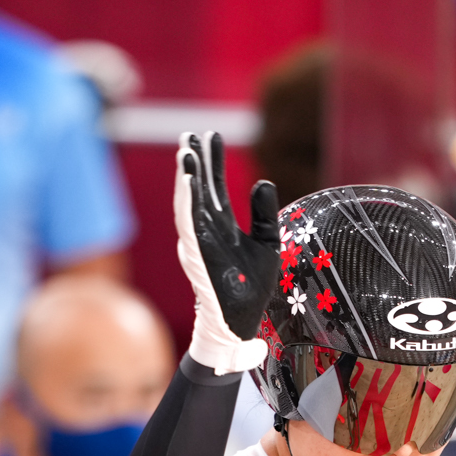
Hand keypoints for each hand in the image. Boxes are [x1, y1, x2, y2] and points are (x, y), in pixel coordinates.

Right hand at [174, 131, 278, 373]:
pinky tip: (187, 177)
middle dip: (196, 161)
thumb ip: (265, 213)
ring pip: (189, 201)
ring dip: (188, 175)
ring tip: (187, 150)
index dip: (213, 162)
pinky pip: (189, 220)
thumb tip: (263, 182)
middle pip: (198, 188)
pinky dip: (187, 198)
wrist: (243, 320)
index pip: (214, 187)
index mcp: (221, 226)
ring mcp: (199, 240)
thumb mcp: (268, 242)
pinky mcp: (197, 252)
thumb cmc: (252, 287)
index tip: (212, 136)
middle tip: (192, 134)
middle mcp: (206, 230)